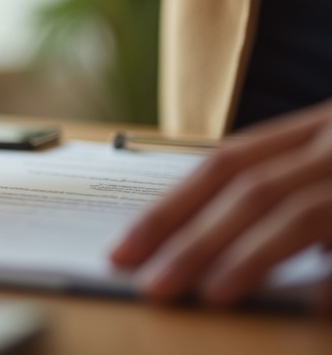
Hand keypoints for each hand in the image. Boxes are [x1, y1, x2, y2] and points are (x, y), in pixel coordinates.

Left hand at [110, 99, 331, 310]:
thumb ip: (288, 184)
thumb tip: (216, 232)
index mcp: (311, 129)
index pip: (222, 165)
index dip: (169, 208)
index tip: (125, 250)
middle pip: (249, 189)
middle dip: (194, 240)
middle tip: (153, 285)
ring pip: (299, 213)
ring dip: (249, 257)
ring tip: (211, 295)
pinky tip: (314, 308)